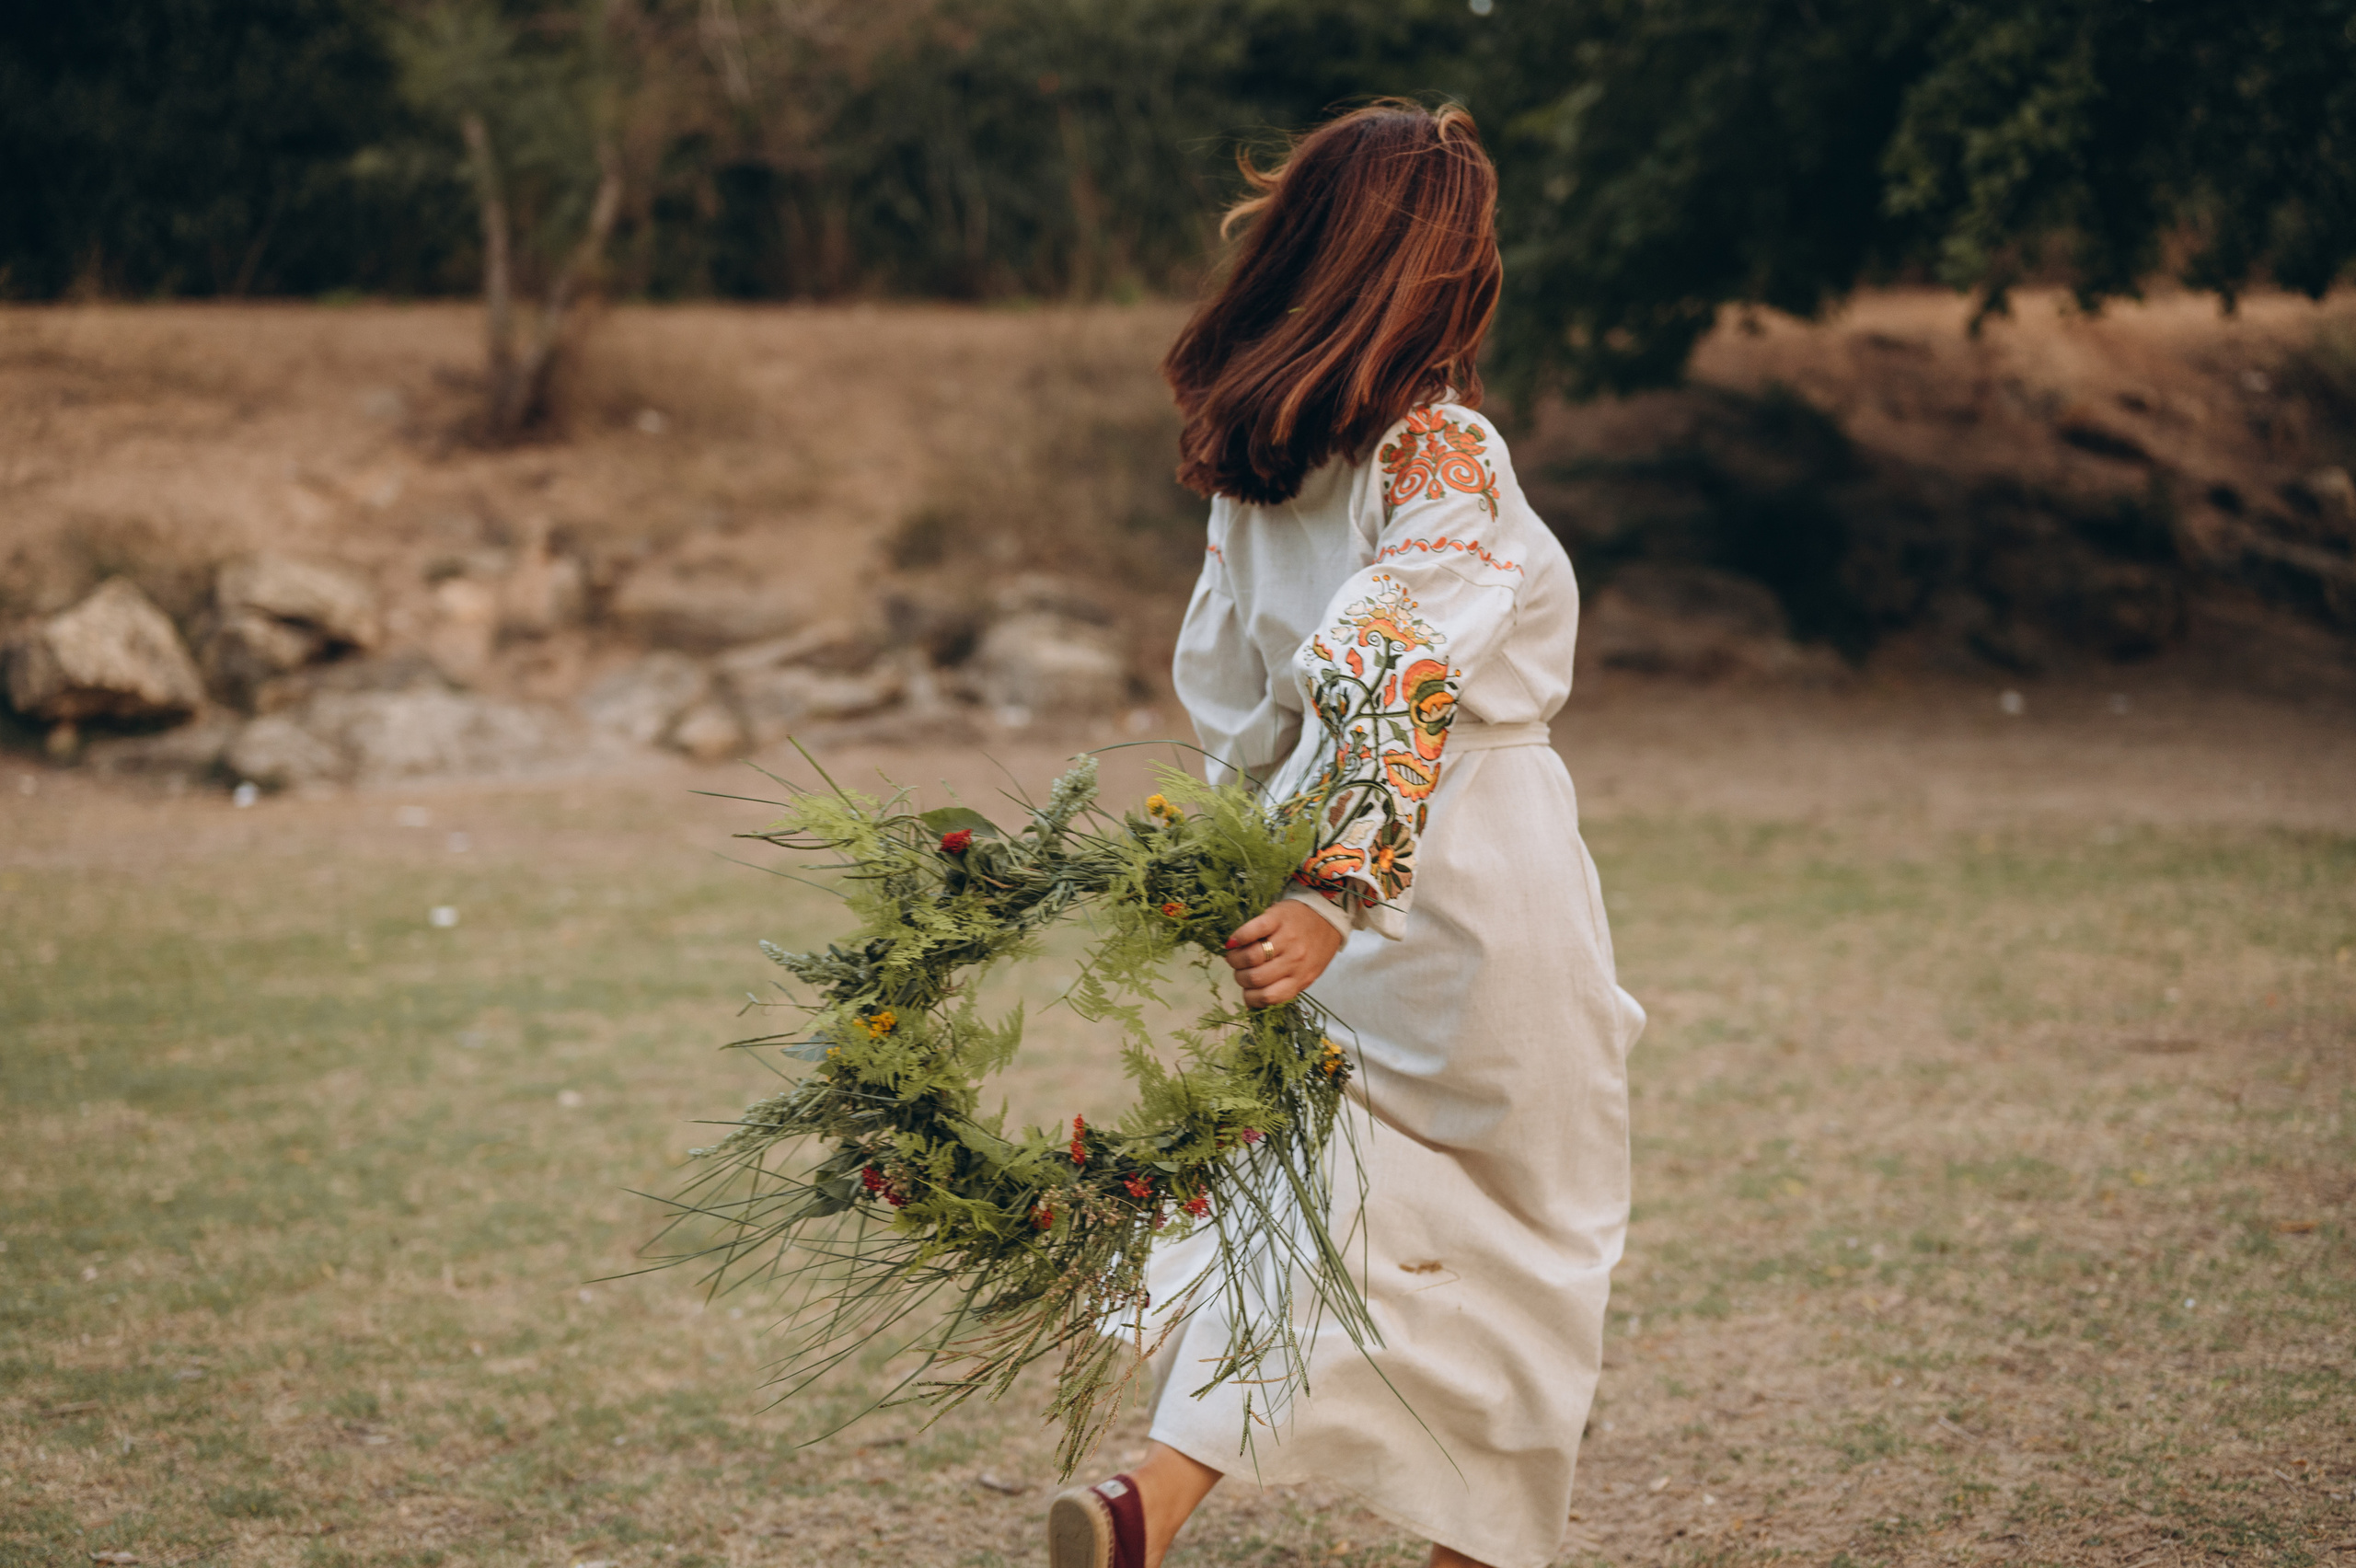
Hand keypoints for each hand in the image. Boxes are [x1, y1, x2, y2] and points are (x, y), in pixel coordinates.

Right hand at [1221, 899, 1344, 1006]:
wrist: (1327, 915)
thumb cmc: (1315, 947)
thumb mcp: (1306, 973)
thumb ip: (1284, 988)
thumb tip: (1251, 1005)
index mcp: (1301, 978)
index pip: (1269, 997)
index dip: (1250, 997)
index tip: (1246, 990)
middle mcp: (1295, 961)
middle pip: (1255, 978)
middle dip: (1240, 977)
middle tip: (1239, 970)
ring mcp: (1287, 939)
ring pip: (1251, 957)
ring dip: (1235, 959)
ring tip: (1234, 956)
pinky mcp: (1278, 918)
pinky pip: (1253, 930)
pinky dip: (1239, 937)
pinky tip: (1235, 942)